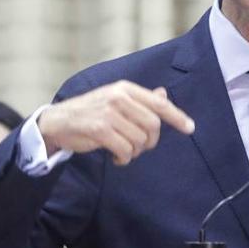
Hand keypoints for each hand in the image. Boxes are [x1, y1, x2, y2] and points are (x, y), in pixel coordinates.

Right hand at [37, 81, 194, 164]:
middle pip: (153, 125)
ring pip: (140, 140)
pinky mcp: (99, 129)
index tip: (190, 128)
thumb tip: (163, 94)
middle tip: (139, 146)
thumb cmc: (90, 112)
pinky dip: (124, 158)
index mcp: (125, 89)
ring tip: (123, 151)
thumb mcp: (115, 100)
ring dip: (134, 152)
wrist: (58, 121)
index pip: (159, 103)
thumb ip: (140, 100)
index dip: (177, 116)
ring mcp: (109, 113)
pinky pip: (125, 150)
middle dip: (150, 141)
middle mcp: (118, 97)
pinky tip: (116, 157)